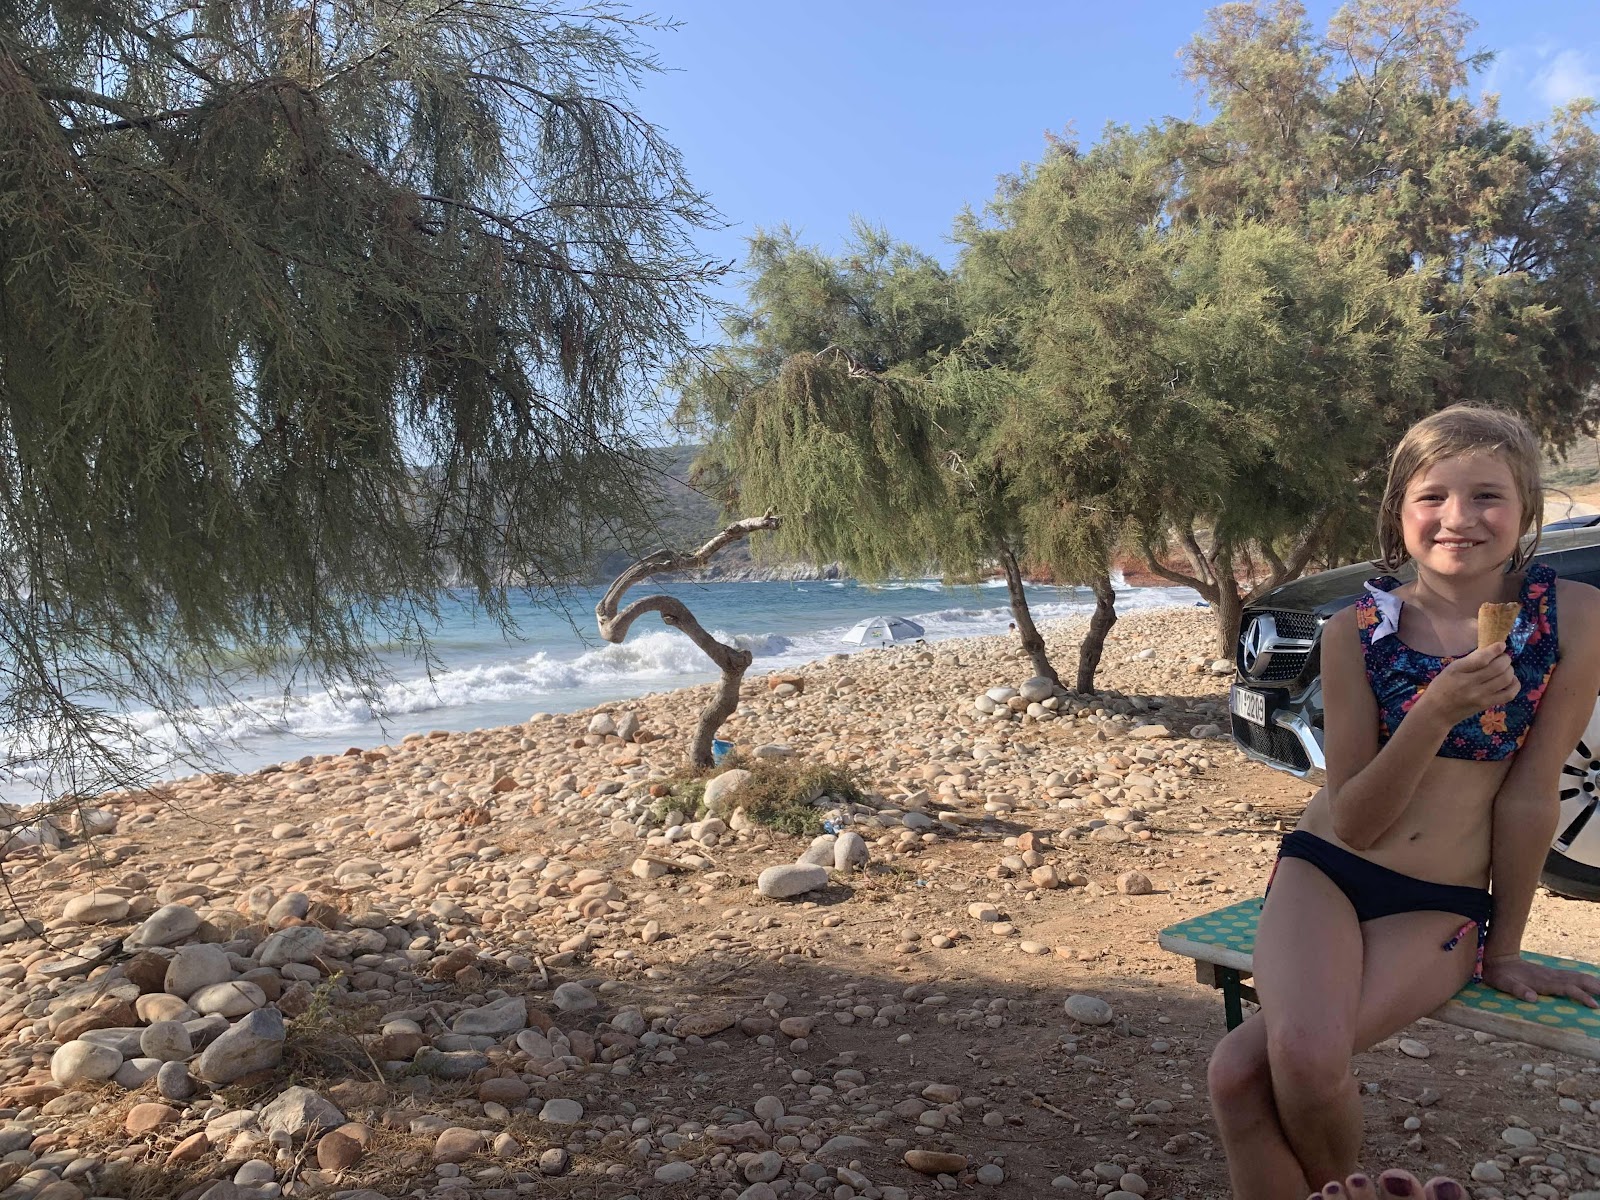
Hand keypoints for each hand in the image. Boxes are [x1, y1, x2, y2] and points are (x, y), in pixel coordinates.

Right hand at [1415, 642, 1519, 725]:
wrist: (1437, 712)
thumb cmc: (1441, 687)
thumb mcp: (1450, 669)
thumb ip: (1470, 660)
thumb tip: (1490, 649)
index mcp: (1457, 671)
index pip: (1481, 659)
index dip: (1495, 650)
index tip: (1501, 645)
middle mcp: (1469, 684)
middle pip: (1498, 668)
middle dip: (1505, 659)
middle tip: (1503, 658)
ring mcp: (1480, 696)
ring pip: (1506, 679)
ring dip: (1510, 670)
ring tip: (1506, 668)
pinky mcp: (1487, 705)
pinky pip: (1509, 694)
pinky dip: (1514, 684)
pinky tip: (1511, 680)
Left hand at [1482, 954, 1599, 1006]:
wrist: (1498, 958)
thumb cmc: (1499, 974)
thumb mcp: (1503, 983)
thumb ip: (1517, 990)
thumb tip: (1532, 998)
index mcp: (1543, 981)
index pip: (1568, 988)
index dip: (1582, 996)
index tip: (1595, 1005)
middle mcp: (1551, 976)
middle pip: (1578, 980)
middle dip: (1596, 987)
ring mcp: (1552, 973)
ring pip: (1577, 976)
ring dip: (1593, 982)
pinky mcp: (1551, 973)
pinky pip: (1572, 976)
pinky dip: (1585, 979)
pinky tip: (1592, 983)